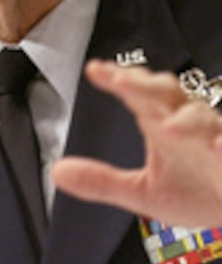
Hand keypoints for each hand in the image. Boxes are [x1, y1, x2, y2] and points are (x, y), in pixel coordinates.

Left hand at [52, 60, 221, 226]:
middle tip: (121, 82)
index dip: (117, 80)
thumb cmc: (196, 192)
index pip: (136, 94)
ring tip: (165, 127)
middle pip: (167, 94)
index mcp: (162, 123)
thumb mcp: (143, 193)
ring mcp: (215, 139)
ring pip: (202, 119)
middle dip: (146, 86)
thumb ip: (102, 181)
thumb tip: (57, 171)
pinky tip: (218, 148)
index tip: (94, 70)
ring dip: (185, 120)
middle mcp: (187, 124)